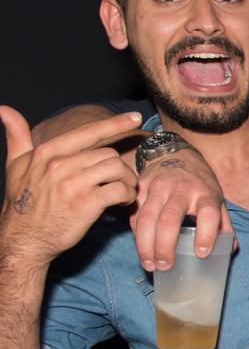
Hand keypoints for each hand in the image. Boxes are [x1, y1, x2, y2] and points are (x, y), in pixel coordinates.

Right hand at [2, 106, 139, 264]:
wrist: (23, 239)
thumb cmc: (22, 202)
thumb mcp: (14, 165)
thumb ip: (16, 136)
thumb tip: (3, 109)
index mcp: (47, 152)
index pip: (88, 132)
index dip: (115, 123)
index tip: (135, 118)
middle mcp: (60, 164)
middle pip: (108, 154)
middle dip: (121, 167)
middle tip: (122, 180)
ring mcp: (73, 184)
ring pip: (117, 169)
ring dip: (128, 180)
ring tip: (125, 190)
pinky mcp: (86, 204)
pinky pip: (120, 190)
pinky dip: (128, 195)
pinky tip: (123, 201)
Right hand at [134, 144, 232, 271]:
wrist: (175, 153)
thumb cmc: (199, 181)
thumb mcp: (216, 197)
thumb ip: (223, 223)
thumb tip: (230, 250)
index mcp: (204, 192)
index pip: (208, 212)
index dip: (206, 234)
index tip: (202, 253)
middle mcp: (180, 189)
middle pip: (170, 219)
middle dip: (165, 246)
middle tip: (165, 266)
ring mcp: (157, 188)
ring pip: (146, 219)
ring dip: (145, 245)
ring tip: (149, 265)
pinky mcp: (140, 188)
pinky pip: (135, 215)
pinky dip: (136, 235)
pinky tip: (141, 249)